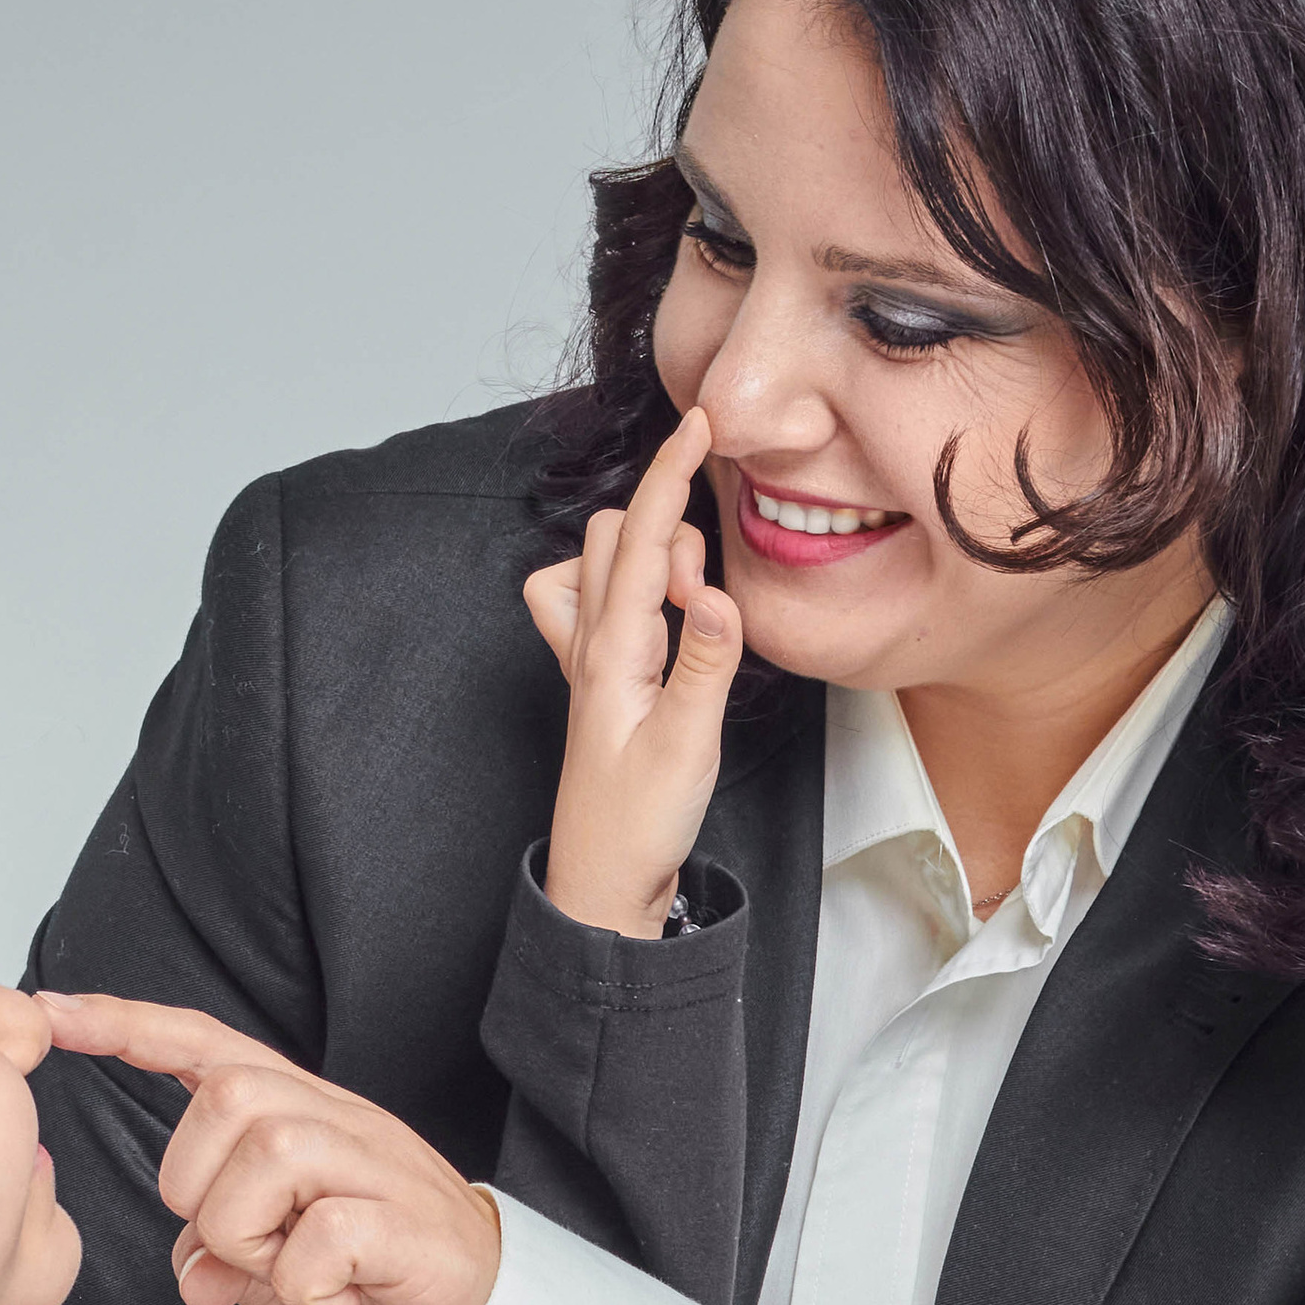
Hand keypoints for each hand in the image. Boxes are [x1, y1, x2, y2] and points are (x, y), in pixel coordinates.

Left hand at [37, 994, 500, 1304]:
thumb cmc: (381, 1293)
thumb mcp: (281, 1277)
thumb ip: (228, 1257)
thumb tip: (191, 1269)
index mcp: (302, 1121)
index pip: (208, 1047)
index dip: (130, 1026)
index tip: (53, 1012)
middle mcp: (341, 1123)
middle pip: (227, 1097)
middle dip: (198, 1185)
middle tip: (241, 1252)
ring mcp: (379, 1166)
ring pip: (270, 1151)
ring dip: (249, 1235)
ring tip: (288, 1278)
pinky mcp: (408, 1222)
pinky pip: (322, 1233)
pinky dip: (304, 1285)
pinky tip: (335, 1303)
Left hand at [523, 400, 743, 939]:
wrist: (603, 885)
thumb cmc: (639, 824)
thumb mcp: (688, 746)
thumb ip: (706, 664)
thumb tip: (715, 591)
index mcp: (610, 652)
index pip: (638, 539)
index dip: (670, 475)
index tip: (699, 420)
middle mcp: (589, 646)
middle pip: (610, 539)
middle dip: (663, 527)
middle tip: (702, 599)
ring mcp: (588, 663)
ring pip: (600, 566)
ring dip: (647, 558)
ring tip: (689, 616)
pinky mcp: (600, 682)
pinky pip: (601, 606)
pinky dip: (632, 589)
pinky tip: (667, 624)